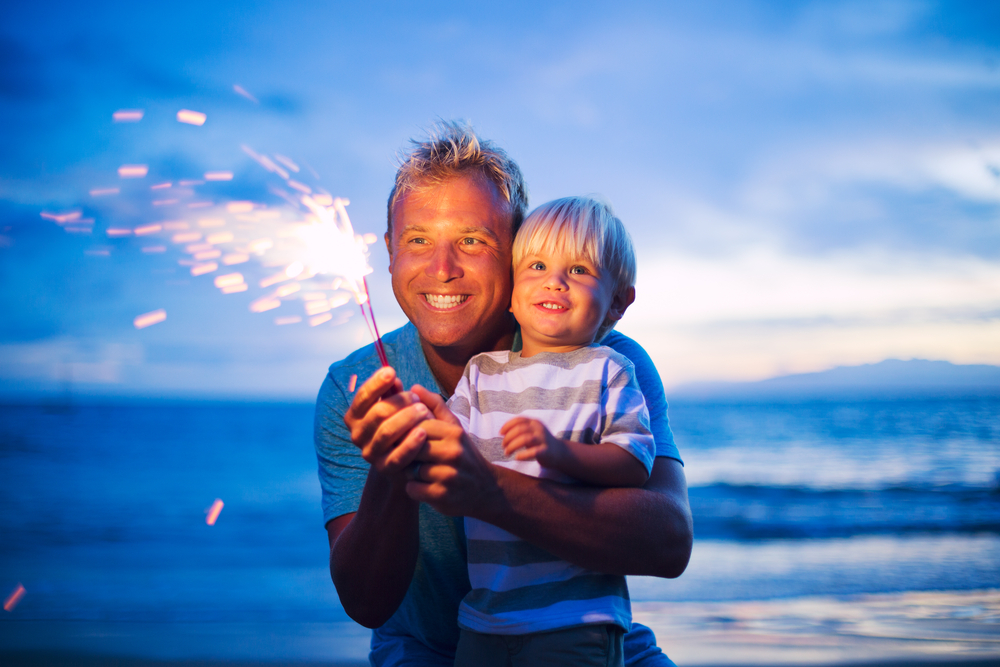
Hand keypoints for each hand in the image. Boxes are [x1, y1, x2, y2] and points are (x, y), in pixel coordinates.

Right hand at [344, 367, 430, 474]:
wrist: (399, 460)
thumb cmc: (397, 425)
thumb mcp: (393, 407)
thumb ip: (392, 392)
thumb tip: (393, 378)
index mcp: (354, 417)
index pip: (362, 397)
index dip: (376, 383)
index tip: (391, 371)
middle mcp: (357, 435)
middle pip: (378, 412)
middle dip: (399, 401)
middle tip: (416, 397)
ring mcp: (370, 453)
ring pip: (387, 432)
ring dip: (408, 418)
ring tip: (424, 410)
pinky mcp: (385, 467)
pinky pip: (398, 455)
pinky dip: (411, 443)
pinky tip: (423, 433)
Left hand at [402, 386, 501, 517]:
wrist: (486, 489)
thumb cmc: (464, 455)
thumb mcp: (454, 428)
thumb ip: (434, 406)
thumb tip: (414, 387)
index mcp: (454, 433)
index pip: (417, 426)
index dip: (407, 432)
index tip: (406, 439)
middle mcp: (453, 452)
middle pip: (412, 448)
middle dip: (407, 453)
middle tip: (411, 458)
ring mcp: (449, 475)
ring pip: (410, 470)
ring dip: (410, 473)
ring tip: (419, 472)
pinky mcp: (443, 496)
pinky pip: (413, 489)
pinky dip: (414, 489)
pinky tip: (424, 486)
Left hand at [500, 417, 565, 467]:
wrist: (560, 452)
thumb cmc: (541, 442)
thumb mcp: (532, 432)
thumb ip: (520, 430)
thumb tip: (503, 434)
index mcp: (534, 422)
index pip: (518, 420)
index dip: (507, 426)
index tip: (500, 433)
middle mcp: (539, 429)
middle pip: (520, 429)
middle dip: (508, 438)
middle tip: (503, 446)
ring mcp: (543, 439)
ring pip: (525, 439)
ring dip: (512, 446)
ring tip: (507, 453)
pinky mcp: (546, 451)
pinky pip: (533, 452)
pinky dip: (523, 455)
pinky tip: (517, 458)